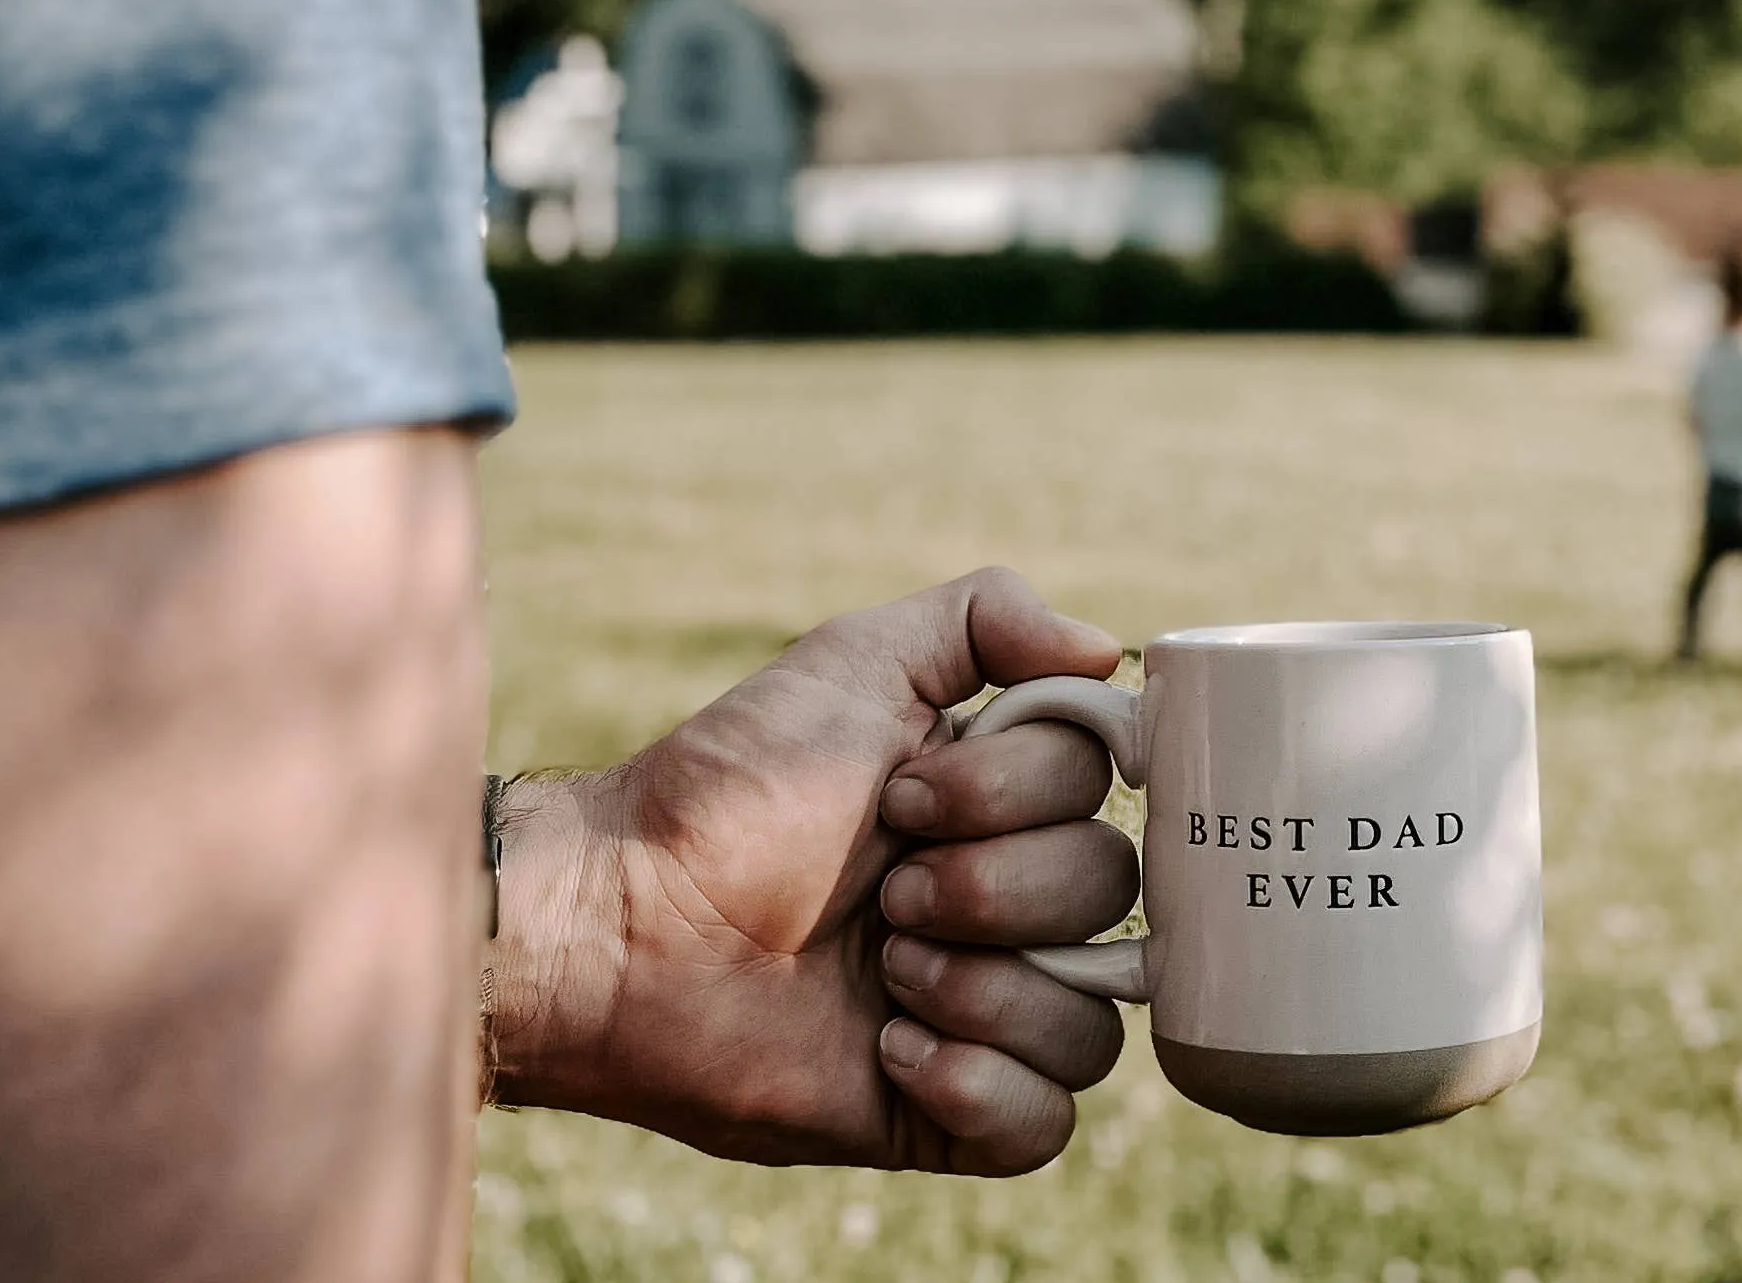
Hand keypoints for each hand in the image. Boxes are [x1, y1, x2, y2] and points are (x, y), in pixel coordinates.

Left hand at [488, 569, 1136, 1172]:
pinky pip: (1046, 1125)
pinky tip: (892, 1046)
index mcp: (1004, 797)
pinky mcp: (947, 1112)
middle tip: (886, 888)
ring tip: (884, 970)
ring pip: (1092, 1020)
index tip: (905, 793)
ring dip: (983, 989)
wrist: (630, 923)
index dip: (1014, 792)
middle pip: (1106, 894)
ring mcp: (986, 1009)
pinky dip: (982, 1083)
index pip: (1101, 788)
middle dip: (986, 888)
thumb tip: (1110, 649)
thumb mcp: (857, 660)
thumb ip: (989, 617)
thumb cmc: (734, 785)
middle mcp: (1011, 901)